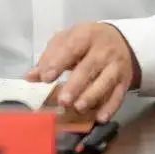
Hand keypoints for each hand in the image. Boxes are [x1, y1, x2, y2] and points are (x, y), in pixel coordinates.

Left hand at [26, 22, 140, 122]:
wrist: (120, 40)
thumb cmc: (86, 42)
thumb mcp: (67, 40)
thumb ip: (49, 57)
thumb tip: (30, 77)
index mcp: (86, 35)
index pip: (72, 48)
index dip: (59, 62)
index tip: (46, 78)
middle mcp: (103, 50)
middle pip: (89, 67)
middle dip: (76, 85)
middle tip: (63, 101)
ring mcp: (116, 66)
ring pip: (105, 82)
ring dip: (92, 96)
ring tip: (78, 108)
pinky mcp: (124, 81)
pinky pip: (119, 95)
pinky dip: (111, 107)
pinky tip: (100, 118)